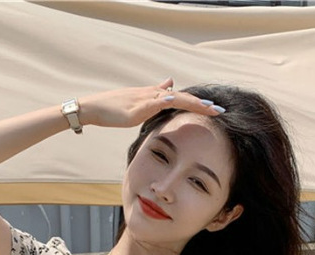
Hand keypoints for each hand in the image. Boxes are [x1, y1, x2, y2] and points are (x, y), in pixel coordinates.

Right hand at [79, 78, 223, 128]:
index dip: (198, 104)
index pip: (181, 99)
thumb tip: (171, 84)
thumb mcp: (139, 102)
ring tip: (207, 107)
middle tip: (220, 110)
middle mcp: (153, 95)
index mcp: (155, 96)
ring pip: (172, 99)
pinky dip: (164, 101)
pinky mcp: (135, 107)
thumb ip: (156, 95)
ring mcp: (144, 100)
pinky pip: (152, 103)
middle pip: (182, 98)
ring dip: (191, 102)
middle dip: (202, 105)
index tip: (215, 110)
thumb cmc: (114, 108)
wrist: (94, 107)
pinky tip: (175, 100)